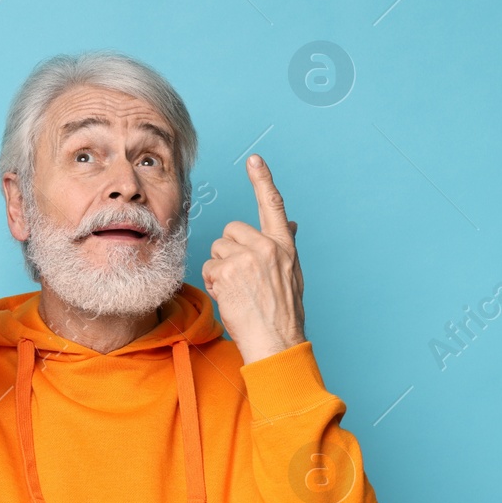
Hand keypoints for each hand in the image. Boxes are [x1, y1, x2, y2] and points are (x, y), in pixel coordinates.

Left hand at [202, 154, 305, 364]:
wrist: (275, 343)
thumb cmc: (282, 313)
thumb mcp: (292, 275)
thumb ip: (284, 247)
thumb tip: (289, 223)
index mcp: (284, 246)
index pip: (273, 205)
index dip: (263, 180)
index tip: (254, 159)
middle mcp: (267, 247)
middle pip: (231, 230)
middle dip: (228, 250)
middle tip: (240, 276)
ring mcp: (246, 259)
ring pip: (216, 248)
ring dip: (219, 268)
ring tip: (237, 290)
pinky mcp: (227, 272)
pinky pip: (208, 268)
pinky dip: (213, 283)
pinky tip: (229, 297)